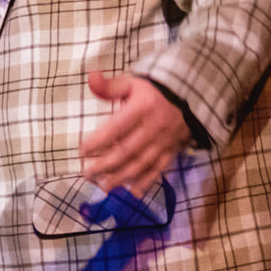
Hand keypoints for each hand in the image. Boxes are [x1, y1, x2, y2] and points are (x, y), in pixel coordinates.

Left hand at [78, 72, 190, 197]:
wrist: (189, 95)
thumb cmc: (152, 91)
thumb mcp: (132, 83)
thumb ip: (110, 86)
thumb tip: (90, 77)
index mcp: (142, 107)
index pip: (116, 128)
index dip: (98, 141)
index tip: (81, 151)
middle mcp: (154, 126)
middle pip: (127, 150)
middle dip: (105, 165)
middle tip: (87, 174)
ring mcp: (165, 140)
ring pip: (142, 163)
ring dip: (122, 177)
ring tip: (103, 187)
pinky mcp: (173, 150)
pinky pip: (160, 168)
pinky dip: (147, 182)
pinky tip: (132, 193)